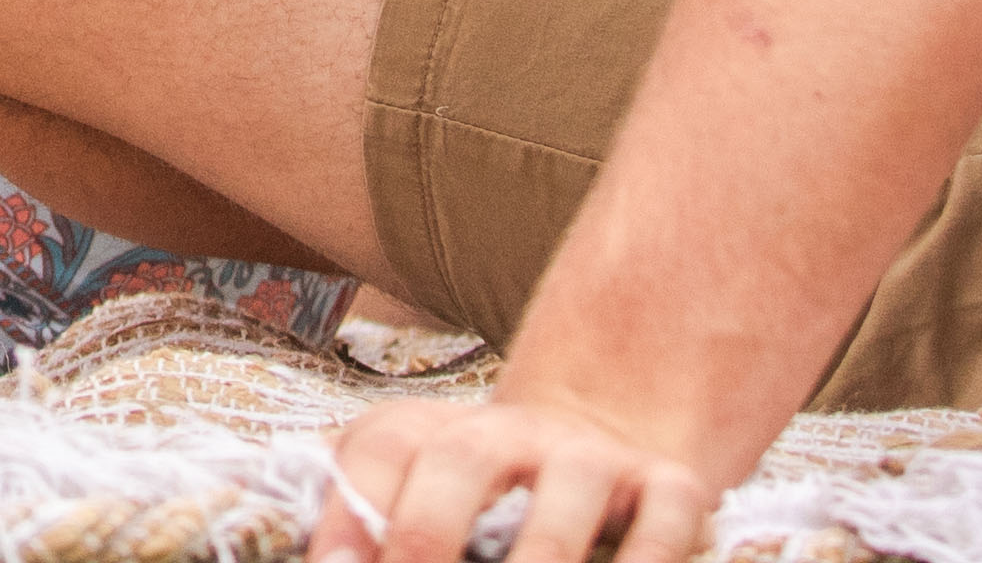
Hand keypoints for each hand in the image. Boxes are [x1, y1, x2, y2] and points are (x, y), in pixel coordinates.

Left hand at [320, 385, 715, 562]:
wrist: (609, 447)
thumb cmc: (488, 504)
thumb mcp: (424, 492)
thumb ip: (366, 515)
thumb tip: (311, 547)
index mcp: (438, 432)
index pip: (381, 447)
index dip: (351, 508)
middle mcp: (512, 432)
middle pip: (462, 460)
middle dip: (427, 531)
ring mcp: (593, 457)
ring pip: (569, 492)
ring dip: (543, 558)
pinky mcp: (670, 485)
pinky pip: (666, 518)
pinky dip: (649, 561)